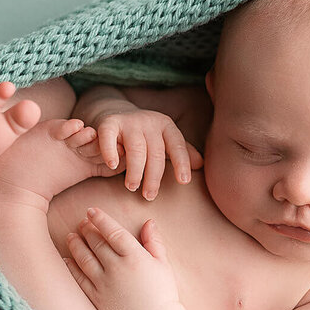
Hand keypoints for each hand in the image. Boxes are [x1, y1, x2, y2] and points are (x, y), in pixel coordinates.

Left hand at [63, 207, 182, 309]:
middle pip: (97, 243)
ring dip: (76, 245)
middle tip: (81, 221)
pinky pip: (79, 279)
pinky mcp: (96, 298)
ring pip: (84, 258)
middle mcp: (117, 268)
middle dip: (87, 229)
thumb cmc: (163, 294)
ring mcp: (104, 283)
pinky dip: (71, 267)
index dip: (101, 219)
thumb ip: (154, 242)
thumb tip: (148, 222)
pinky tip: (66, 259)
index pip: (113, 232)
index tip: (91, 210)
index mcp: (135, 257)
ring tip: (70, 236)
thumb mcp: (163, 265)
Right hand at [72, 108, 202, 199]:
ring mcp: (129, 121)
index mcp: (166, 126)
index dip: (182, 163)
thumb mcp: (163, 141)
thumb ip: (181, 152)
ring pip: (136, 149)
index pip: (177, 145)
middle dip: (153, 176)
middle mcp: (149, 121)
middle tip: (149, 196)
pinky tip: (113, 165)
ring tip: (132, 187)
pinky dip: (110, 151)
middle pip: (156, 152)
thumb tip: (201, 164)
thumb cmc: (144, 136)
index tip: (184, 181)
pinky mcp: (108, 123)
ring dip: (135, 171)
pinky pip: (109, 137)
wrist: (114, 113)